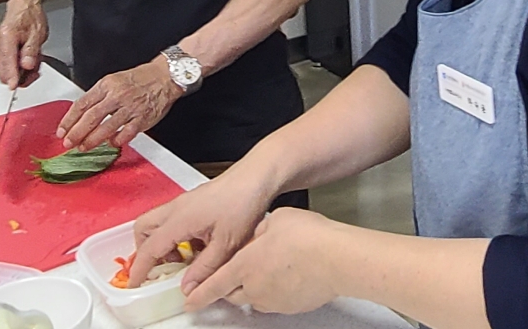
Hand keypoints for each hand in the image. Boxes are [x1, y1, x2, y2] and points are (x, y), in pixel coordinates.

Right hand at [0, 0, 47, 89]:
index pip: (6, 64)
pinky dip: (19, 68)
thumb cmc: (30, 16)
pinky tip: (28, 60)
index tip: (15, 86)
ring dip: (21, 73)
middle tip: (34, 71)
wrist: (25, 7)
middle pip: (4, 72)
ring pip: (6, 72)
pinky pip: (8, 67)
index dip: (12, 78)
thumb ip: (31, 51)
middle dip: (20, 77)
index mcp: (6, 38)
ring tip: (33, 61)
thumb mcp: (38, 34)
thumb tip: (27, 66)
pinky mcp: (1, 52)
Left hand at [57, 61, 181, 150]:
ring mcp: (130, 108)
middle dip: (76, 133)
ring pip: (106, 127)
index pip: (82, 103)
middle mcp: (117, 96)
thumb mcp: (114, 80)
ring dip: (92, 140)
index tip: (62, 130)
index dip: (69, 119)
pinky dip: (116, 140)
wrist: (164, 76)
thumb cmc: (139, 79)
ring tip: (84, 147)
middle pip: (91, 117)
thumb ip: (98, 96)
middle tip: (68, 143)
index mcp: (106, 85)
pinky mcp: (142, 118)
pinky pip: (126, 133)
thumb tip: (82, 114)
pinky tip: (111, 143)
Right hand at [129, 170, 272, 297]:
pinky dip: (175, 236)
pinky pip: (171, 220)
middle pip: (142, 230)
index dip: (139, 270)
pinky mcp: (191, 202)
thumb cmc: (242, 205)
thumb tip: (186, 289)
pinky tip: (197, 247)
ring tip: (183, 261)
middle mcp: (175, 209)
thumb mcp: (225, 245)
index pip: (149, 249)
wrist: (256, 178)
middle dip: (145, 252)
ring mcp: (182, 203)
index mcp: (179, 220)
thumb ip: (204, 269)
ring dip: (161, 244)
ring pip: (156, 224)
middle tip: (160, 270)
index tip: (134, 286)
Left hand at [186, 208, 342, 313]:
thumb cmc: (309, 238)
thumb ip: (259, 231)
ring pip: (254, 298)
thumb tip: (258, 235)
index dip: (199, 294)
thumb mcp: (275, 220)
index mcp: (244, 265)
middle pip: (232, 294)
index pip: (213, 285)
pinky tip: (286, 275)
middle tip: (231, 276)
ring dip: (253, 287)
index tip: (190, 301)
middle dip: (228, 286)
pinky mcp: (291, 307)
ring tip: (268, 269)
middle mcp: (255, 287)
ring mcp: (273, 300)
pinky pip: (274, 301)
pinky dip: (274, 290)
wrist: (337, 259)